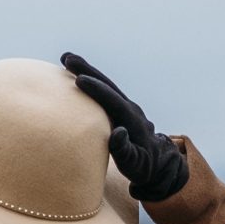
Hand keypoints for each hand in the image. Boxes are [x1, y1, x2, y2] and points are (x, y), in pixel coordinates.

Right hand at [61, 53, 189, 202]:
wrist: (157, 161)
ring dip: (87, 70)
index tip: (79, 79)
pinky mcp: (120, 107)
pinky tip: (76, 73)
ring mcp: (125, 106)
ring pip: (105, 84)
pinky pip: (104, 90)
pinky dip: (91, 79)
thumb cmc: (143, 166)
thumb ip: (125, 150)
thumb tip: (118, 132)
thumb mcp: (135, 164)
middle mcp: (129, 108)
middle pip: (107, 85)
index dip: (97, 90)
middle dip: (88, 70)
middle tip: (67, 57)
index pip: (113, 101)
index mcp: (132, 120)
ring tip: (67, 58)